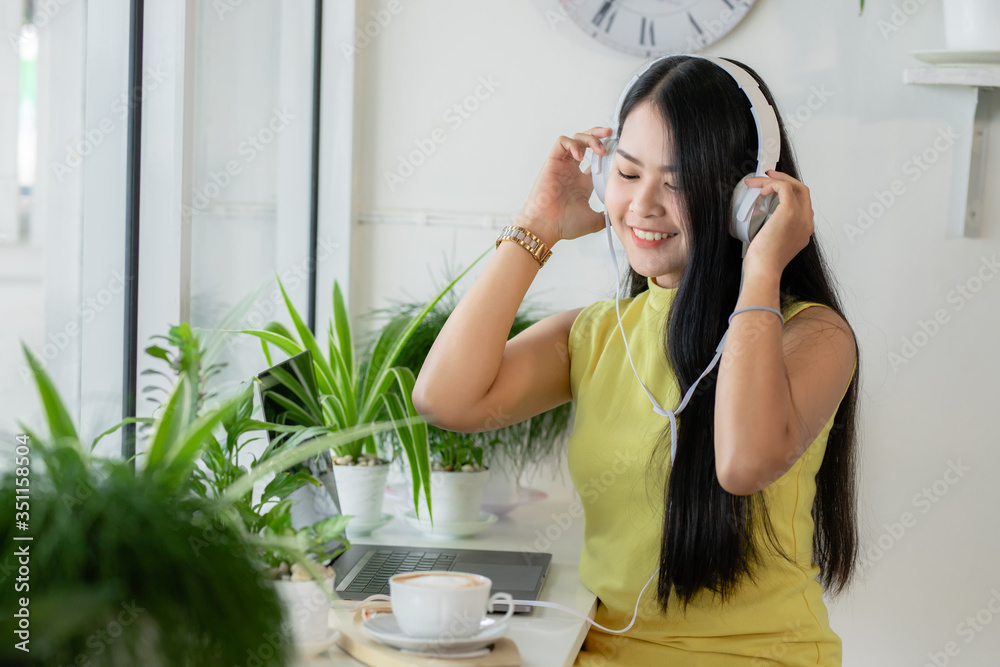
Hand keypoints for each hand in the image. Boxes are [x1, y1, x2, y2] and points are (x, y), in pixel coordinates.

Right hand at [516, 127, 611, 246]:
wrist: (547, 226)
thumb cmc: (564, 224)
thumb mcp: (594, 221)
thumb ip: (606, 216)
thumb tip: (619, 216)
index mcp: (583, 182)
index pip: (597, 160)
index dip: (608, 153)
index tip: (619, 154)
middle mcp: (573, 171)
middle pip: (586, 143)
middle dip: (599, 135)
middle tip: (611, 135)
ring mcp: (563, 165)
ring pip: (576, 139)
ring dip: (590, 138)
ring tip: (599, 149)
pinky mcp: (552, 162)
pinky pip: (562, 142)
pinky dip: (573, 143)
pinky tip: (580, 155)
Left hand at [741, 170, 813, 277]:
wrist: (764, 271)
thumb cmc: (763, 264)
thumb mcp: (773, 245)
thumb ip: (774, 232)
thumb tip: (762, 223)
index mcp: (804, 231)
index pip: (803, 204)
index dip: (789, 193)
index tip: (773, 188)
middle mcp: (806, 223)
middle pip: (803, 191)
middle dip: (786, 180)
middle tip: (769, 176)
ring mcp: (801, 216)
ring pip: (794, 186)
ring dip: (775, 179)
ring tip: (759, 179)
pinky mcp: (789, 212)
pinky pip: (784, 187)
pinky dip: (772, 183)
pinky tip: (761, 188)